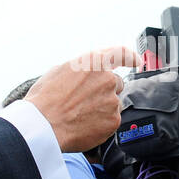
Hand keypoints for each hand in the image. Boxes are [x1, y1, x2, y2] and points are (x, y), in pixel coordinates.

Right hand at [25, 45, 141, 151]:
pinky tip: (83, 125)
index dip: (130, 57)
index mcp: (94, 62)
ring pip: (113, 104)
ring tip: (79, 115)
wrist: (42, 126)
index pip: (121, 53)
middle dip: (105, 90)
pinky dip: (101, 123)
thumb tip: (88, 72)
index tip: (136, 61)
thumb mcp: (60, 70)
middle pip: (116, 83)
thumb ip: (82, 68)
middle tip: (84, 101)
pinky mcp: (113, 121)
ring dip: (101, 108)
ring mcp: (112, 101)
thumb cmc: (45, 99)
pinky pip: (111, 120)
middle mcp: (108, 79)